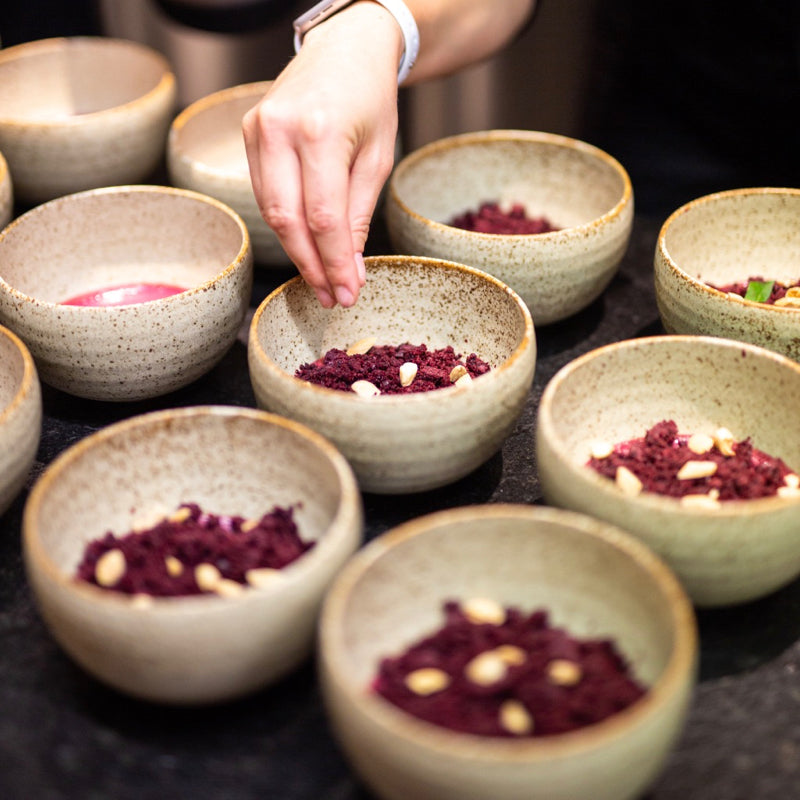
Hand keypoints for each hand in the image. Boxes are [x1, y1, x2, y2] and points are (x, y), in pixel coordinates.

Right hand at [242, 4, 402, 306]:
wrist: (345, 48)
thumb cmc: (369, 99)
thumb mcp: (377, 159)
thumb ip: (359, 215)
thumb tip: (349, 268)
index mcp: (320, 131)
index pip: (324, 218)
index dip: (334, 263)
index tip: (347, 293)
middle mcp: (279, 129)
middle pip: (288, 221)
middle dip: (311, 266)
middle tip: (330, 296)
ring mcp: (257, 129)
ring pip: (270, 212)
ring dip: (297, 251)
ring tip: (321, 279)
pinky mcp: (248, 133)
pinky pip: (263, 193)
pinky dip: (285, 225)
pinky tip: (305, 244)